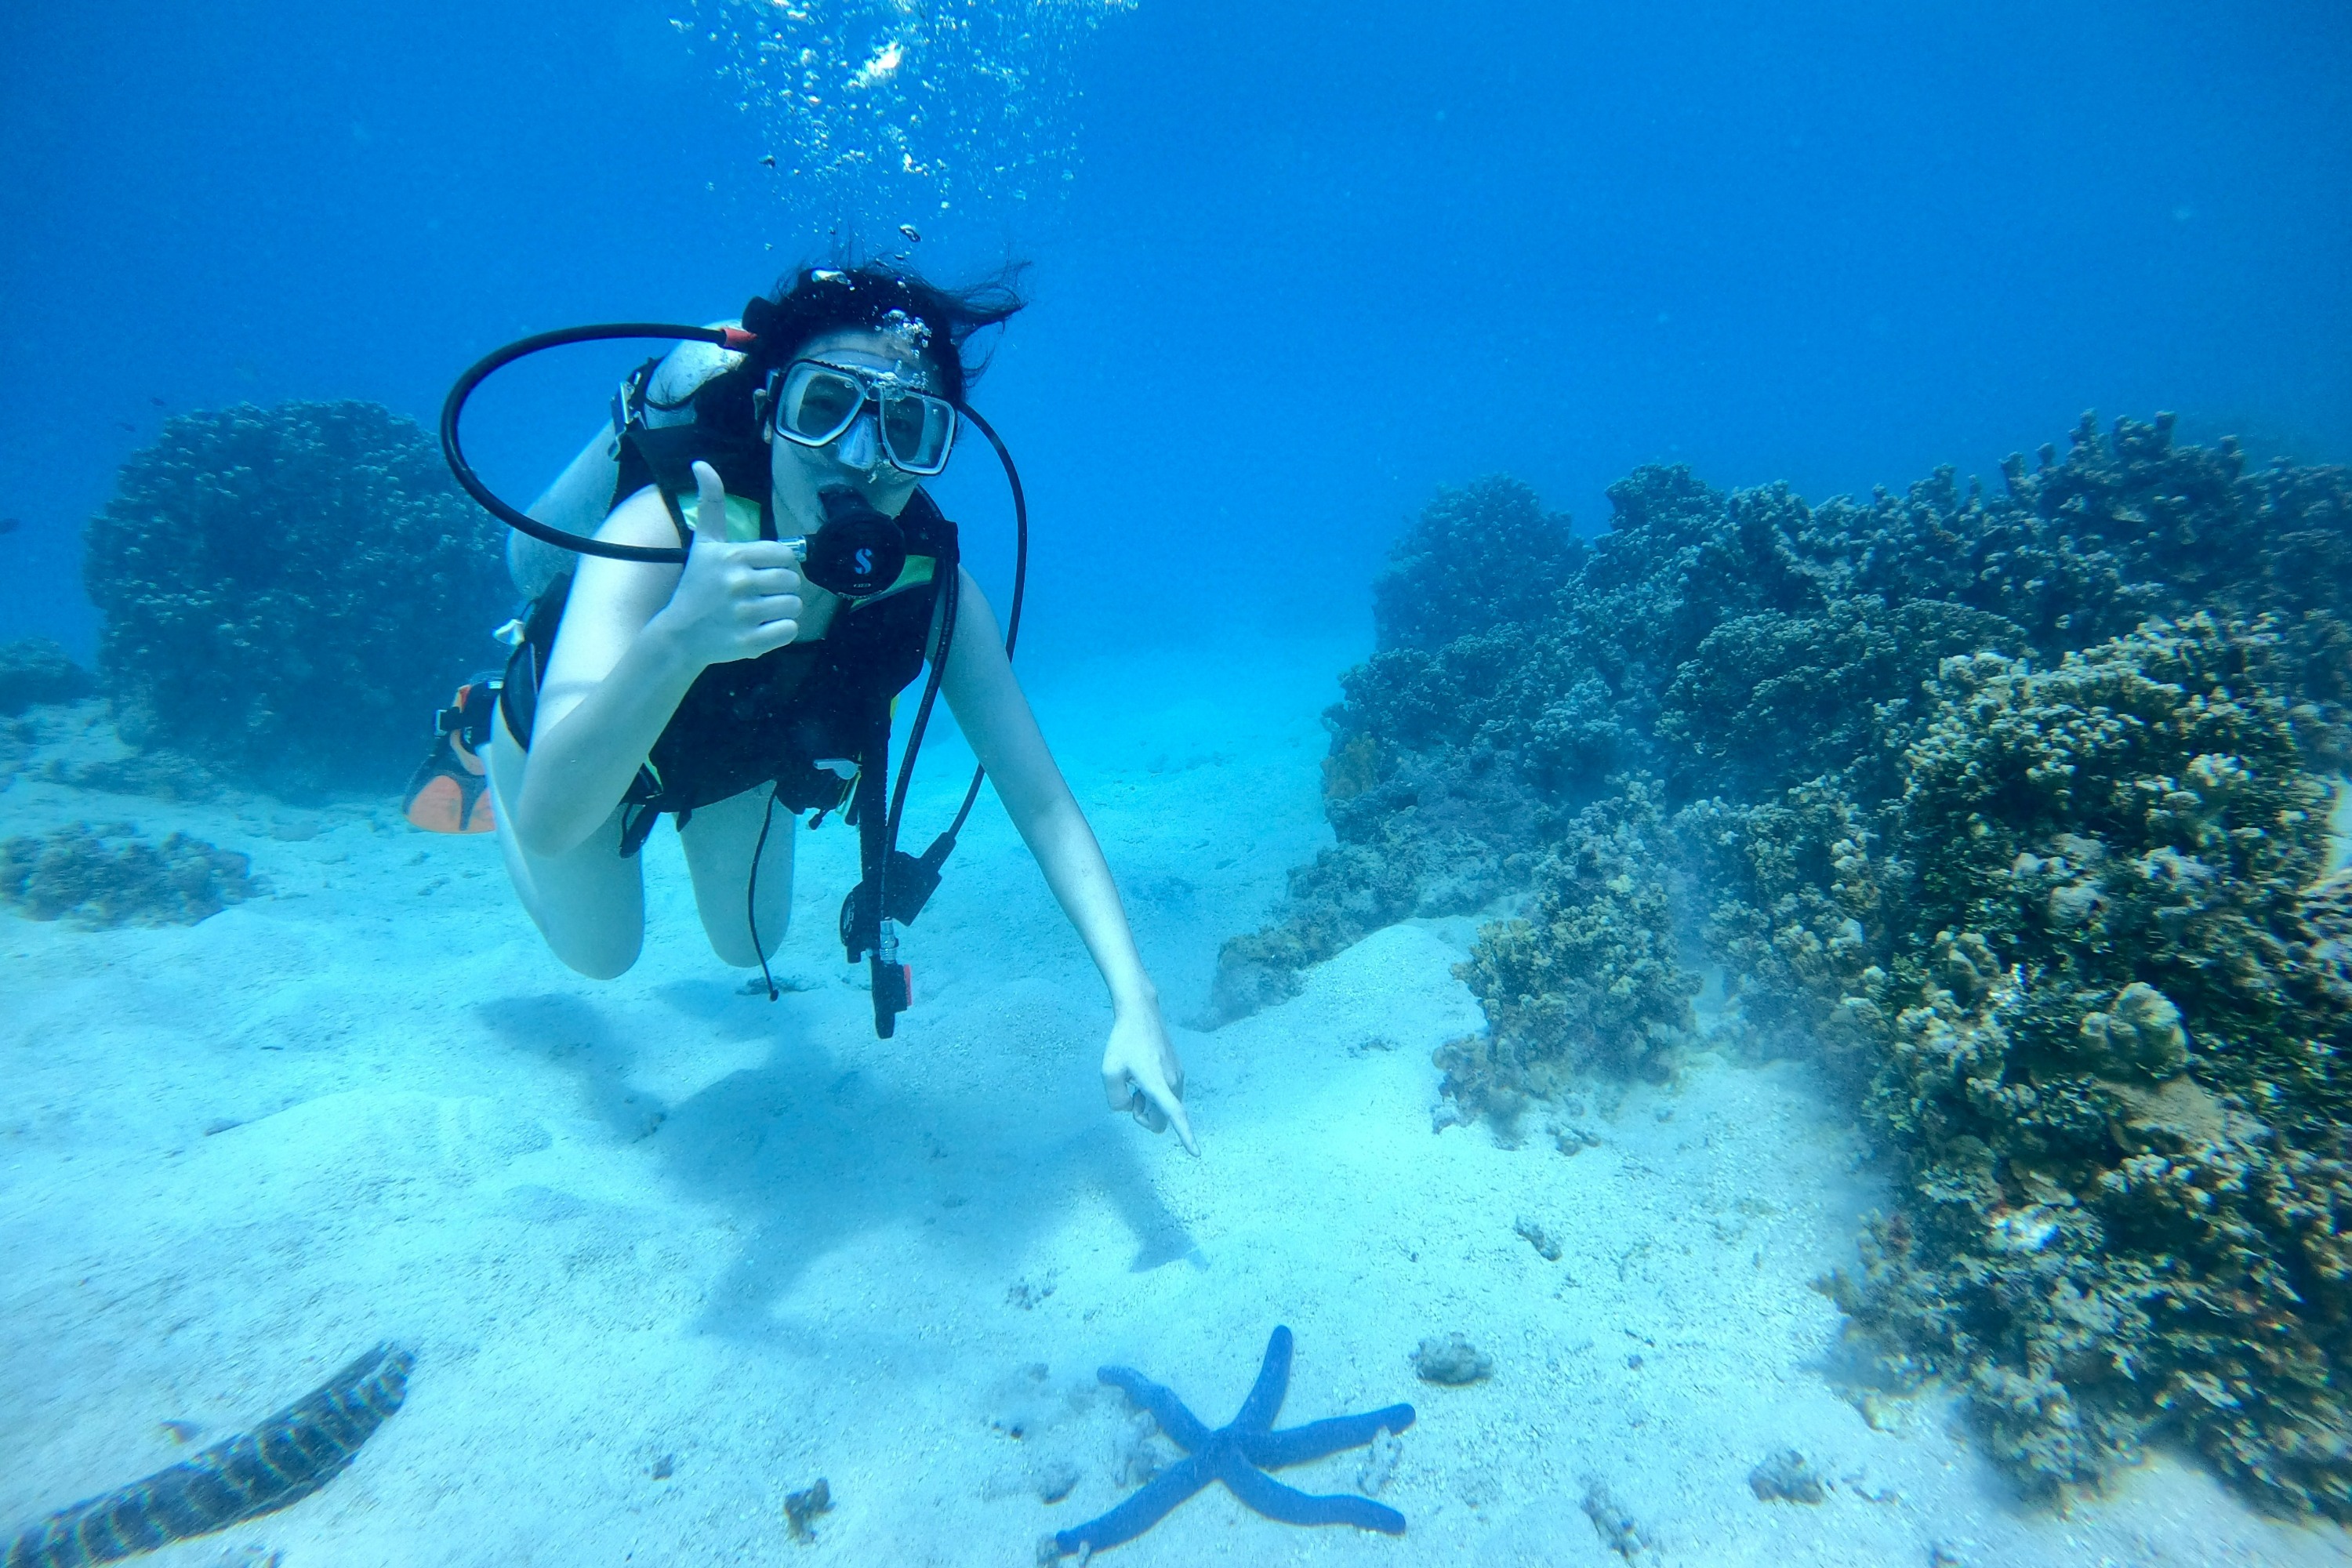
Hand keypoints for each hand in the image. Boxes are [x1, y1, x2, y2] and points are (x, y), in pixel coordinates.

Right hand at [649, 461, 803, 668]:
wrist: (680, 635)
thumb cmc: (697, 586)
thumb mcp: (703, 543)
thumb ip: (710, 504)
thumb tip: (701, 463)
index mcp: (733, 556)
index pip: (784, 555)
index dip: (778, 565)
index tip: (761, 573)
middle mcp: (740, 583)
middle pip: (793, 582)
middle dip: (781, 589)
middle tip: (760, 595)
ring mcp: (745, 614)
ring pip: (794, 606)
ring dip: (782, 610)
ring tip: (760, 612)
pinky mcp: (751, 642)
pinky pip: (790, 631)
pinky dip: (780, 632)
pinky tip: (760, 628)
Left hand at [1102, 1000, 1197, 1156]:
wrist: (1141, 1014)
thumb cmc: (1123, 1042)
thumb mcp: (1108, 1072)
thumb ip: (1116, 1099)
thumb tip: (1130, 1107)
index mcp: (1157, 1084)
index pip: (1175, 1115)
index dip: (1185, 1135)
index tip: (1196, 1153)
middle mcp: (1173, 1083)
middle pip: (1162, 1119)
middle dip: (1145, 1116)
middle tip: (1130, 1095)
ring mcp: (1178, 1077)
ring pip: (1164, 1107)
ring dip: (1148, 1104)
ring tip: (1136, 1081)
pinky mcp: (1178, 1071)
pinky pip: (1166, 1095)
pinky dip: (1154, 1094)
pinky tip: (1143, 1073)